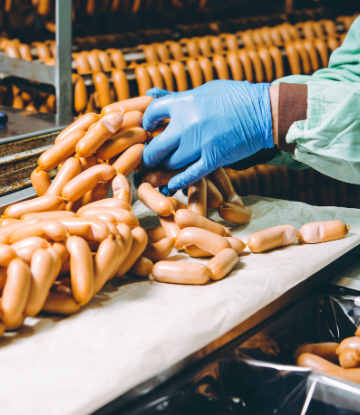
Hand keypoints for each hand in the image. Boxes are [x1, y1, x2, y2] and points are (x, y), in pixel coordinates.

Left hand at [142, 80, 273, 190]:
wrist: (262, 112)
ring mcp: (200, 144)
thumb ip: (175, 97)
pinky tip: (171, 185)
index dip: (146, 122)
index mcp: (184, 102)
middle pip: (156, 146)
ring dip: (163, 167)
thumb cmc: (233, 98)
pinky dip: (178, 182)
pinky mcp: (213, 160)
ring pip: (170, 163)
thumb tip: (149, 94)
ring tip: (161, 167)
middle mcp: (188, 124)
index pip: (152, 113)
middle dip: (148, 154)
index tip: (148, 128)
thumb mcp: (203, 91)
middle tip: (147, 157)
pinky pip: (190, 175)